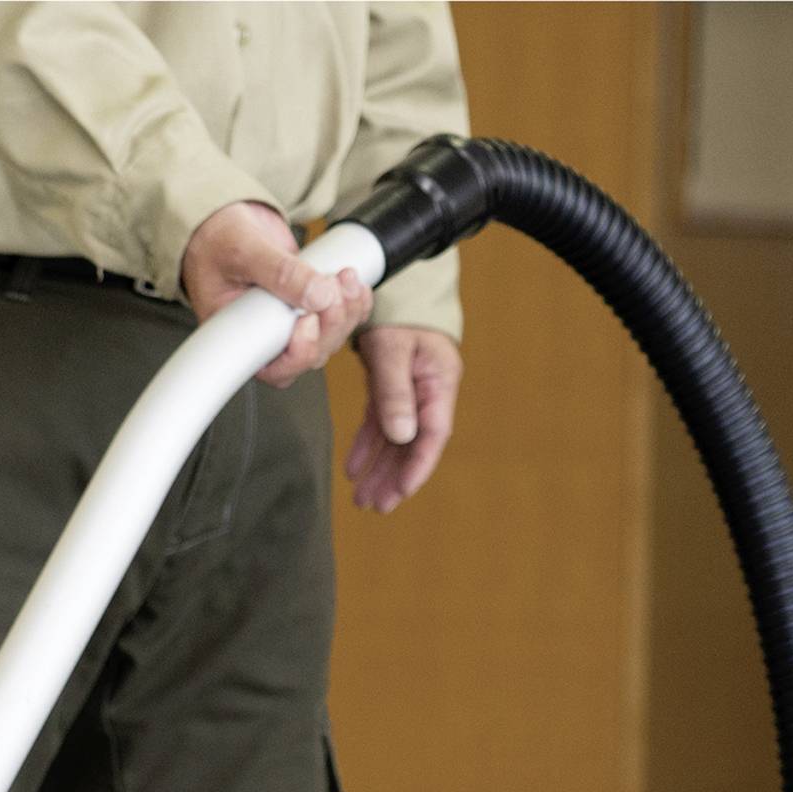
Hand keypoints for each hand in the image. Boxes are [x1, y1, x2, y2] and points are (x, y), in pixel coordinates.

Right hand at [180, 200, 372, 387]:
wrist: (224, 224)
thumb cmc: (216, 242)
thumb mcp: (242, 250)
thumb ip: (279, 272)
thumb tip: (319, 294)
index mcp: (241, 340)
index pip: (276, 369)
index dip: (300, 352)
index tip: (308, 319)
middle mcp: (267, 340)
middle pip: (311, 355)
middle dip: (332, 324)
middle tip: (334, 286)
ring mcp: (290, 326)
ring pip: (330, 339)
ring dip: (347, 312)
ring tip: (346, 276)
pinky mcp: (308, 309)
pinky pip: (339, 320)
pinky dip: (354, 305)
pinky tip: (356, 286)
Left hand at [344, 326, 461, 511]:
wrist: (391, 284)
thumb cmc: (398, 310)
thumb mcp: (393, 350)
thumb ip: (396, 393)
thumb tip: (402, 436)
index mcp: (439, 381)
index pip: (433, 434)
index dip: (418, 467)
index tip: (400, 493)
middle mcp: (429, 391)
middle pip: (414, 444)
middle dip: (394, 478)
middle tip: (373, 506)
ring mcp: (412, 390)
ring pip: (396, 439)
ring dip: (379, 469)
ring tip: (361, 498)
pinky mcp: (393, 387)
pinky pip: (381, 423)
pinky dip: (367, 445)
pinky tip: (353, 468)